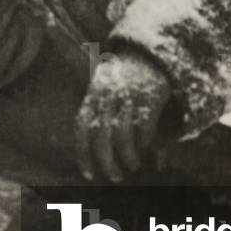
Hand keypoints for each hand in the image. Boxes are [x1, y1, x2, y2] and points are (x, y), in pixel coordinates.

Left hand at [75, 49, 170, 181]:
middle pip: (101, 135)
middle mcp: (108, 95)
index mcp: (93, 94)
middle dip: (106, 161)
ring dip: (127, 156)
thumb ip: (93, 111)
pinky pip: (144, 126)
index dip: (83, 154)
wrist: (148, 52)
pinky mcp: (149, 96)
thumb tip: (88, 148)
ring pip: (122, 134)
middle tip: (114, 177)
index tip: (89, 175)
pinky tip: (146, 148)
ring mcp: (128, 95)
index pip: (81, 128)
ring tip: (132, 166)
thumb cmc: (122, 77)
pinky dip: (144, 141)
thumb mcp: (101, 87)